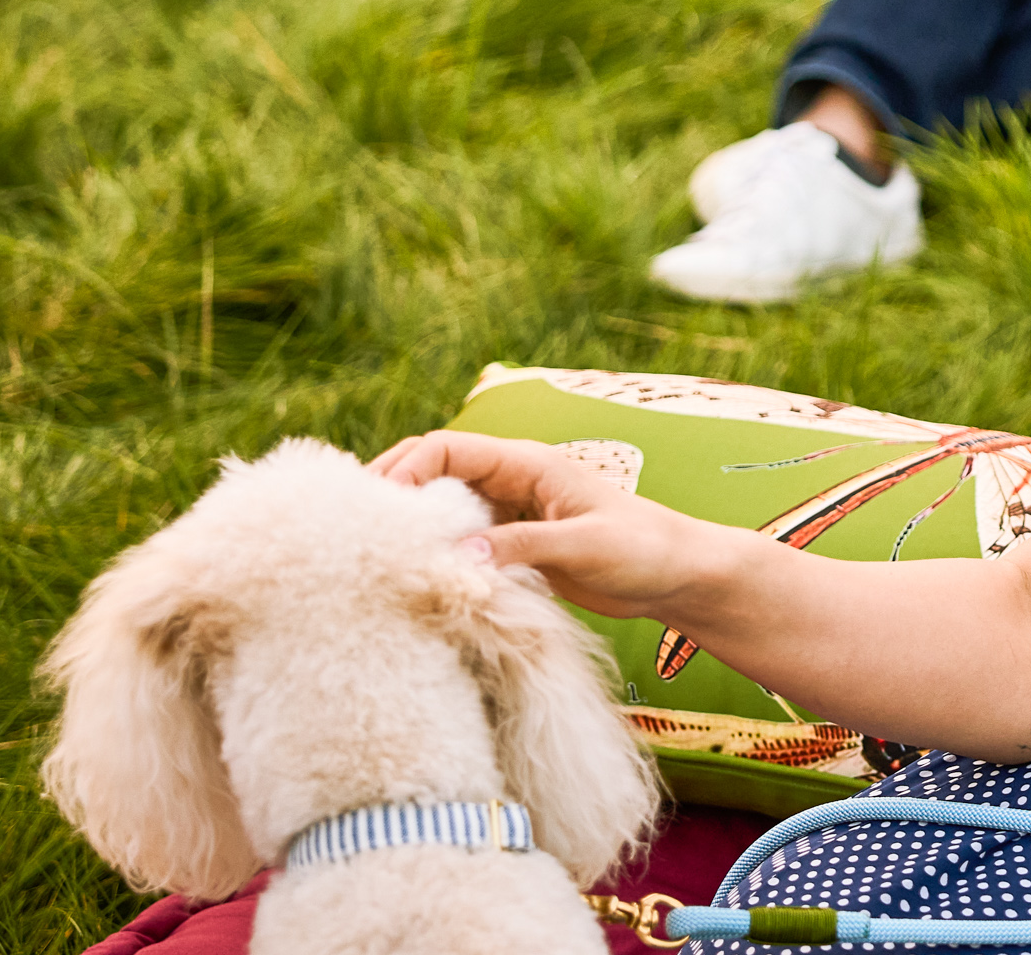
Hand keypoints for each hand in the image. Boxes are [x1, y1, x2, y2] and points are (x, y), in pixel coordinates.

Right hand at [372, 430, 743, 625]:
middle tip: (352, 531)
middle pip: (433, 475)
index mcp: (527, 464)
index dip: (405, 470)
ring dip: (411, 528)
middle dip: (392, 493)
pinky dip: (436, 556)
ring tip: (369, 558)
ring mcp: (510, 515)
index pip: (447, 450)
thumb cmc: (644, 549)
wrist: (678, 575)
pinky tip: (413, 581)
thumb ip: (524, 548)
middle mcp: (511, 482)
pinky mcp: (514, 547)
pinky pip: (462, 544)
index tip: (377, 509)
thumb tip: (459, 556)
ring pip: (442, 511)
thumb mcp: (585, 546)